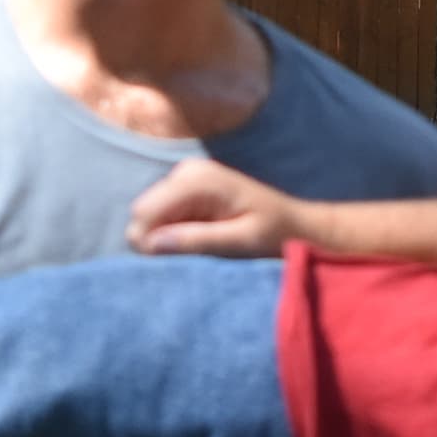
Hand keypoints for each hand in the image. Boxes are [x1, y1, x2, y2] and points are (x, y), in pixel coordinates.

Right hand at [129, 159, 319, 257]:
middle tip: (190, 259)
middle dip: (156, 242)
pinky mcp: (186, 193)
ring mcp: (184, 180)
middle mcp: (185, 173)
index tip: (173, 264)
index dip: (149, 243)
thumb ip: (197, 240)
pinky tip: (200, 241)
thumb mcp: (240, 241)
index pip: (145, 211)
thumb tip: (150, 245)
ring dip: (166, 240)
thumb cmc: (275, 232)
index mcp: (199, 180)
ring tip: (201, 250)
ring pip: (149, 218)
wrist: (295, 224)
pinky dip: (173, 235)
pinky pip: (162, 218)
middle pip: (142, 213)